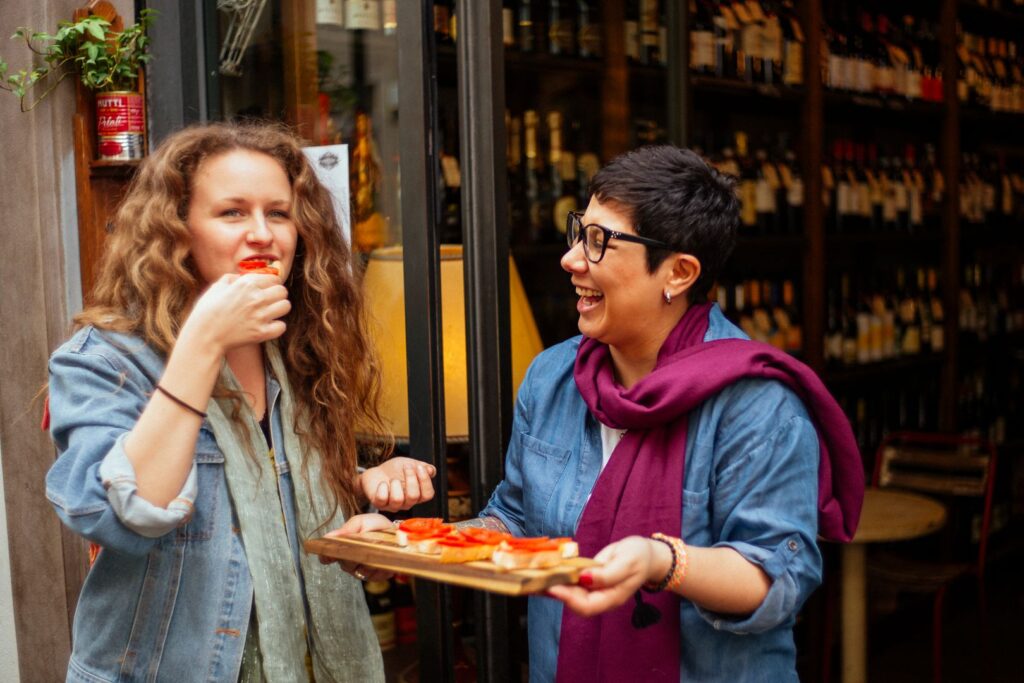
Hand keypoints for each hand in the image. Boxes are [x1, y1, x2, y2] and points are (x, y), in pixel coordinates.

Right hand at [181, 273, 290, 353]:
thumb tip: (242, 277)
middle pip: (283, 291)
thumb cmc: (207, 311)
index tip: (268, 288)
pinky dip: (277, 326)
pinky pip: (282, 326)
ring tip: (270, 312)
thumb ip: (232, 278)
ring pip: (286, 306)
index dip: (271, 283)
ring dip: (279, 309)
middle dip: (277, 295)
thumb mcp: (217, 287)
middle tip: (269, 301)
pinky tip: (268, 326)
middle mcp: (256, 298)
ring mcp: (260, 316)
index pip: (274, 278)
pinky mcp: (261, 333)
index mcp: (246, 284)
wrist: (204, 335)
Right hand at [322, 513, 394, 580]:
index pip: (328, 557)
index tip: (328, 555)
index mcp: (342, 548)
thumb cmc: (376, 526)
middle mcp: (349, 562)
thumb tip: (327, 536)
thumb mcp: (362, 522)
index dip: (327, 557)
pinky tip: (385, 558)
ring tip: (379, 549)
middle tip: (365, 544)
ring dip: (370, 560)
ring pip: (361, 570)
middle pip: (346, 564)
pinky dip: (381, 566)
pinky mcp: (375, 577)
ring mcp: (362, 571)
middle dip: (355, 555)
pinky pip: (375, 575)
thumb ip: (347, 529)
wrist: (398, 532)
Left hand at [360, 457, 436, 511]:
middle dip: (411, 478)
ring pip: (398, 500)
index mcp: (418, 495)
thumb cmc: (395, 470)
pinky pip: (382, 499)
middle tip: (406, 466)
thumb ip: (423, 467)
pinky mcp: (379, 504)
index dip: (425, 481)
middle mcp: (407, 503)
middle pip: (414, 497)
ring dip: (395, 484)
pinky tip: (382, 483)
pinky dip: (382, 488)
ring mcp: (393, 505)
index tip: (420, 467)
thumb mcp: (411, 464)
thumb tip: (431, 471)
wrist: (376, 472)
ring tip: (393, 478)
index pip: (428, 495)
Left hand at [545, 536, 668, 616]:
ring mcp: (595, 592)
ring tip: (532, 579)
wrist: (647, 555)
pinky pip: (572, 585)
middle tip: (534, 582)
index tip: (552, 586)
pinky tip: (545, 573)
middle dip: (554, 594)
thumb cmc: (639, 556)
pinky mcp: (590, 583)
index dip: (568, 598)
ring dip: (552, 588)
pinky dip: (558, 580)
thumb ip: (608, 573)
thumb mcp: (627, 561)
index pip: (587, 605)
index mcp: (613, 597)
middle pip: (574, 604)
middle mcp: (601, 599)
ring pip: (570, 596)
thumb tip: (585, 579)